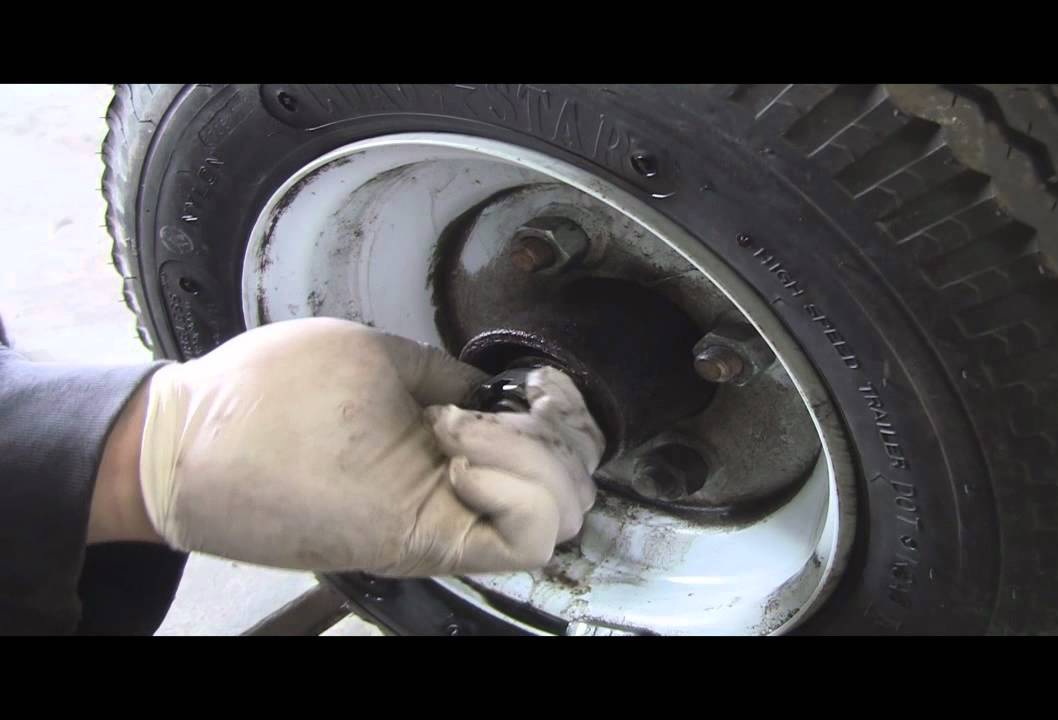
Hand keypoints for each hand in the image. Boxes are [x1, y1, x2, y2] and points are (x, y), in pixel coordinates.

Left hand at [123, 317, 602, 575]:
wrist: (192, 443)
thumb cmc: (265, 397)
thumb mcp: (370, 360)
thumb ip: (436, 377)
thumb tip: (483, 385)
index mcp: (451, 444)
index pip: (554, 450)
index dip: (567, 413)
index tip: (538, 385)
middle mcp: (459, 488)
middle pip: (574, 485)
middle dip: (557, 434)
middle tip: (501, 411)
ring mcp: (447, 515)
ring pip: (562, 512)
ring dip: (533, 456)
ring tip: (460, 433)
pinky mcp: (427, 539)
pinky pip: (524, 539)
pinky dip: (520, 488)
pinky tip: (462, 457)